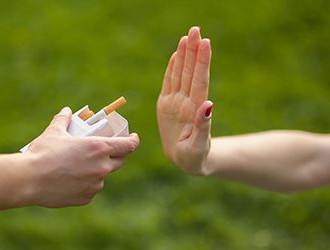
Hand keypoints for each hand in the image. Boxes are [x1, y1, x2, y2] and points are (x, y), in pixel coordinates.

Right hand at [23, 107, 138, 206]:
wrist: (29, 179)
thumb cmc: (43, 152)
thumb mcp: (54, 132)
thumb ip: (63, 119)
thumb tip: (67, 111)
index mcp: (100, 148)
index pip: (128, 145)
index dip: (133, 140)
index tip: (133, 137)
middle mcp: (102, 167)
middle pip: (120, 161)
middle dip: (117, 155)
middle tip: (108, 150)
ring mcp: (95, 184)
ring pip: (104, 176)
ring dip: (99, 170)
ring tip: (83, 166)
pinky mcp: (86, 197)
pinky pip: (92, 189)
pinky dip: (87, 183)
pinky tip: (74, 180)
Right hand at [157, 26, 211, 174]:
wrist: (186, 160)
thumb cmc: (194, 157)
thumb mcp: (197, 146)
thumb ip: (202, 126)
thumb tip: (208, 104)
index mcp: (194, 109)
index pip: (199, 81)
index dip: (201, 62)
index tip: (205, 42)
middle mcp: (186, 102)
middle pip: (190, 72)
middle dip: (193, 51)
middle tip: (195, 30)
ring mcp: (176, 102)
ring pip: (180, 74)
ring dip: (183, 56)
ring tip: (186, 37)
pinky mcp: (166, 105)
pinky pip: (169, 84)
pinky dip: (172, 69)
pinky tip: (175, 56)